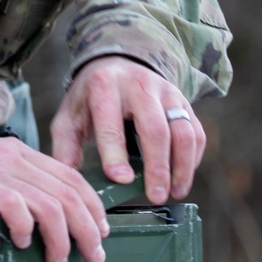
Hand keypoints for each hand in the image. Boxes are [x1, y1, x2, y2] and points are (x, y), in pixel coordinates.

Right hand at [0, 137, 109, 261]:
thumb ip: (15, 183)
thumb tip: (45, 215)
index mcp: (18, 152)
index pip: (70, 176)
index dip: (92, 206)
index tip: (101, 230)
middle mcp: (12, 157)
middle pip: (68, 193)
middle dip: (88, 229)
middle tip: (93, 255)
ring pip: (50, 204)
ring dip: (62, 239)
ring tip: (59, 261)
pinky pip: (16, 207)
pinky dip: (27, 228)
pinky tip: (25, 243)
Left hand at [50, 56, 205, 205]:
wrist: (117, 65)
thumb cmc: (91, 99)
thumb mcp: (70, 117)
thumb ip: (66, 148)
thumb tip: (70, 183)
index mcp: (104, 86)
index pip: (111, 124)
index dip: (116, 154)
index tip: (121, 180)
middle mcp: (139, 84)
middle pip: (155, 129)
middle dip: (157, 167)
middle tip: (155, 197)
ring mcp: (166, 91)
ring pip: (183, 131)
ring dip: (181, 167)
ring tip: (173, 193)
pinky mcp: (183, 101)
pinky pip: (196, 133)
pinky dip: (192, 159)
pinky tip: (181, 178)